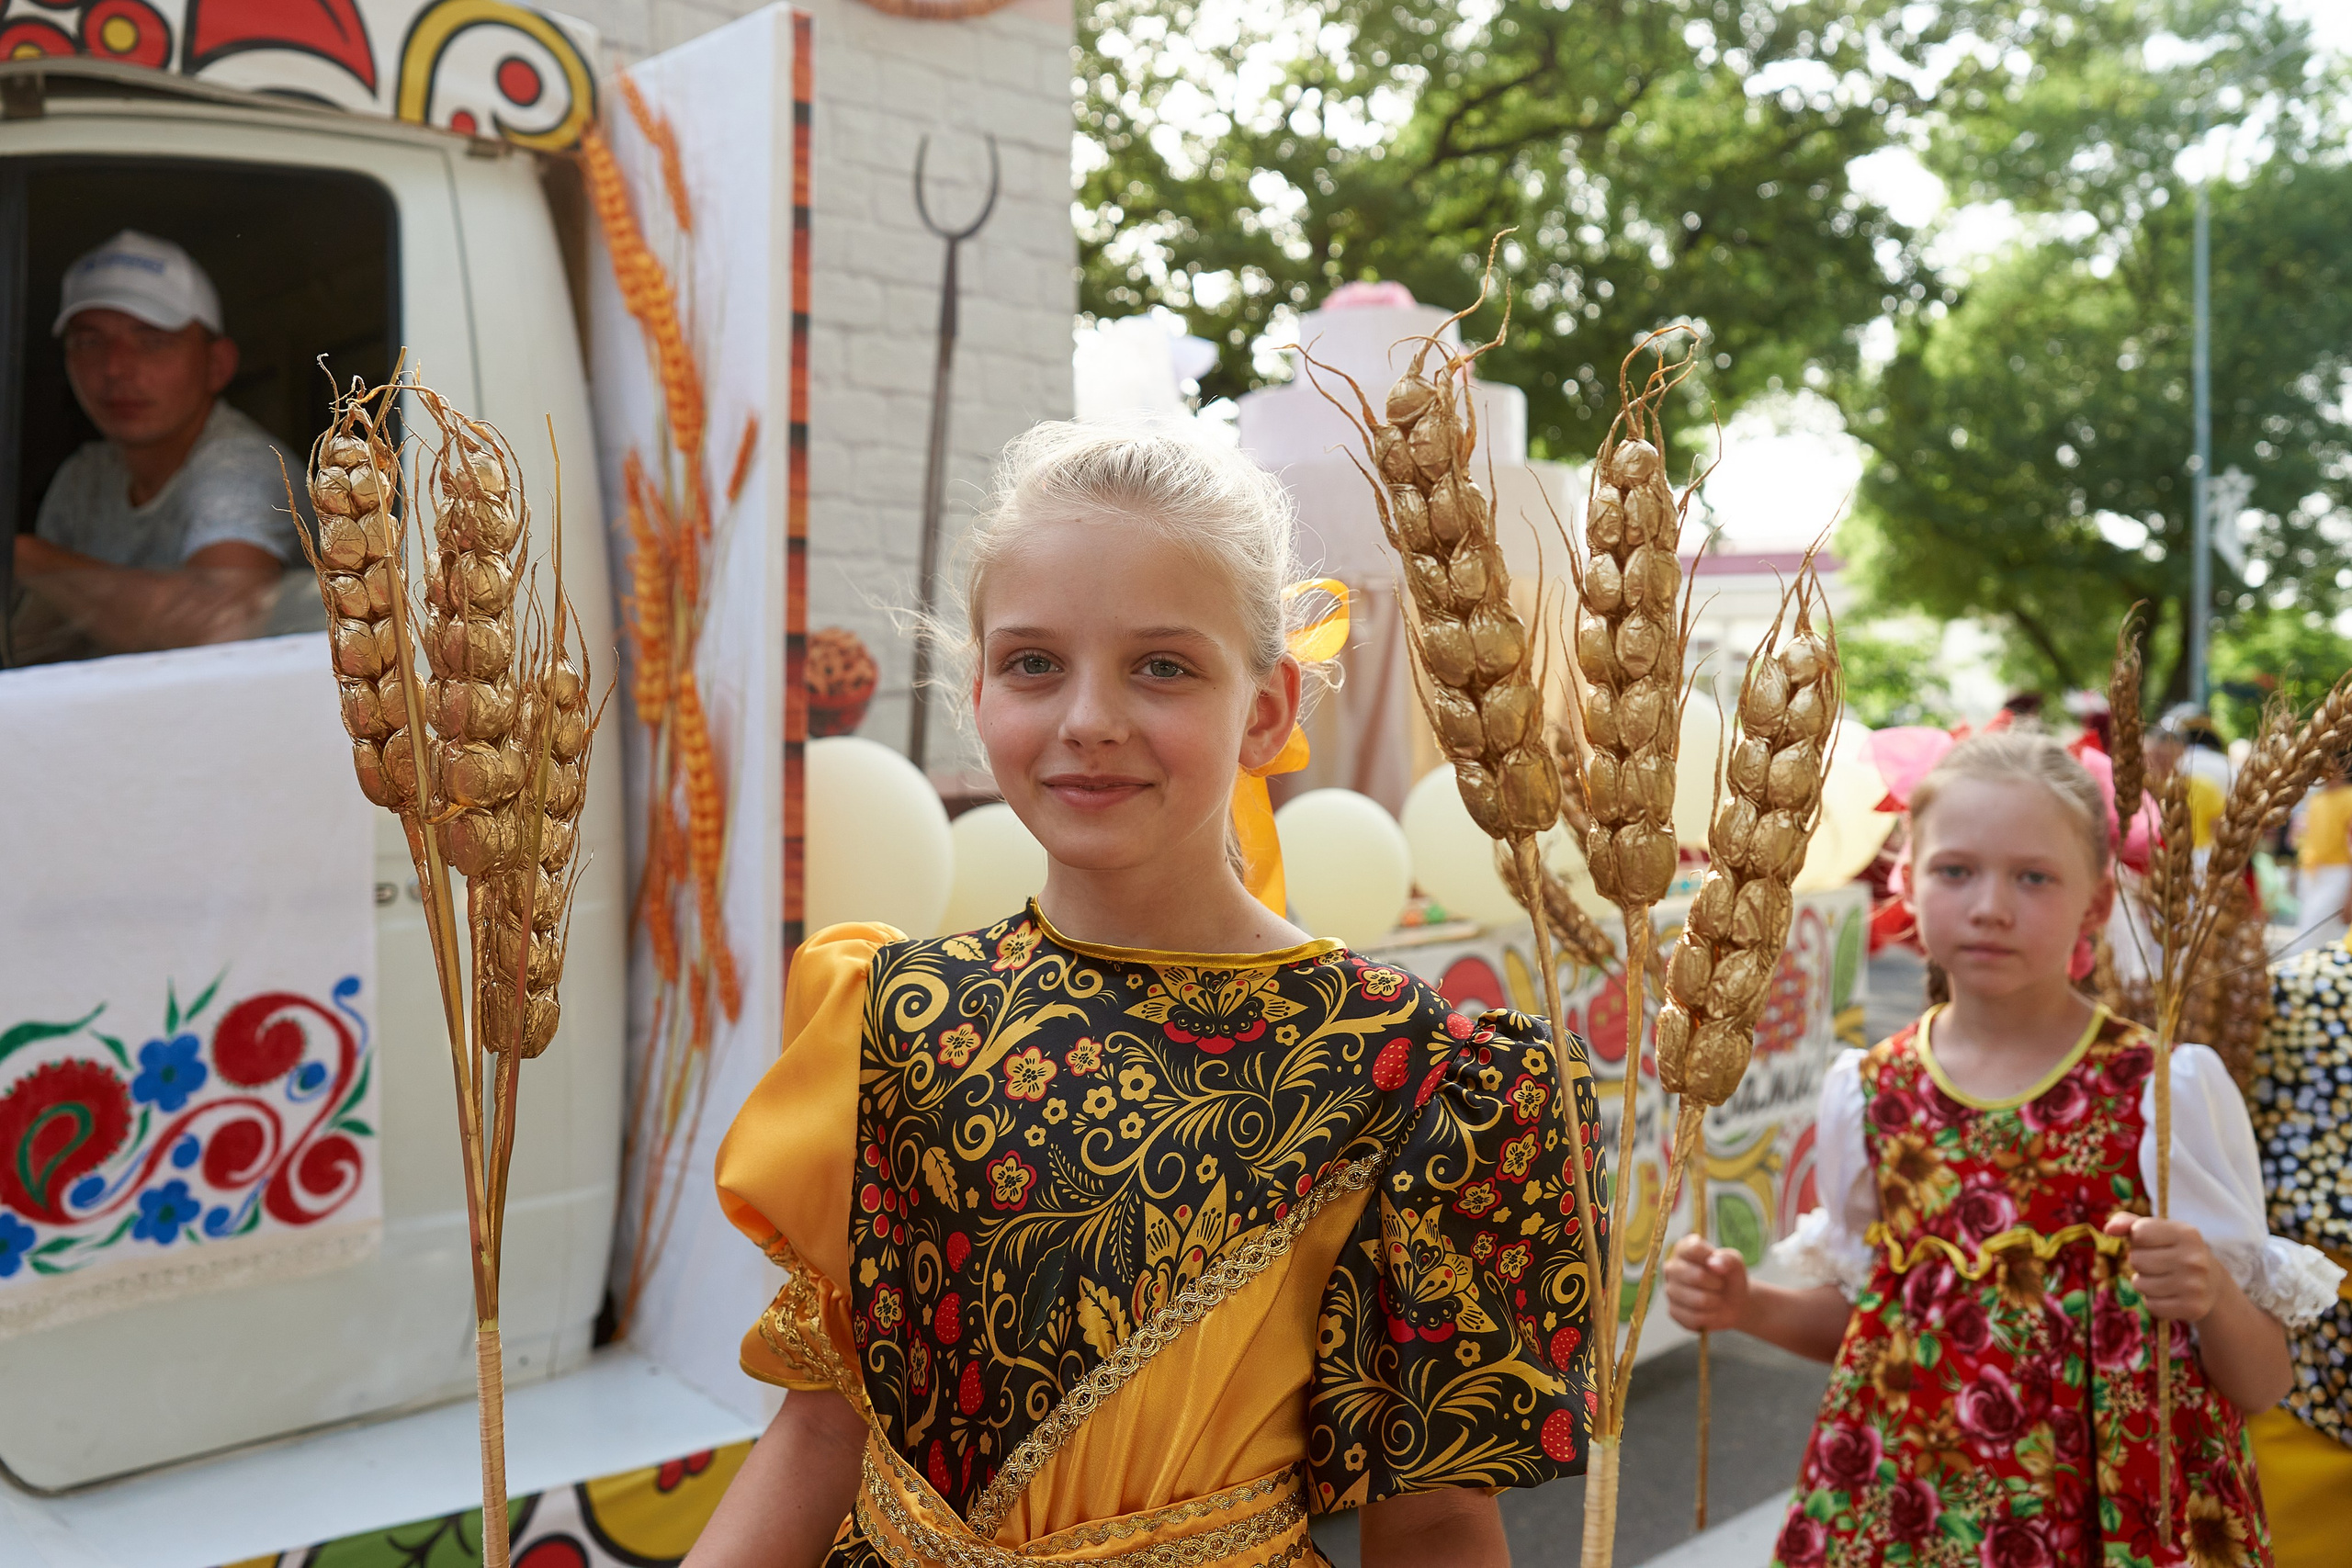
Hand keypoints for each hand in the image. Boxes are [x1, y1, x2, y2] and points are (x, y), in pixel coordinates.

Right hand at [1663, 1234, 1749, 1331]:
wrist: (1732, 1302)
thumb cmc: (1729, 1277)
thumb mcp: (1735, 1263)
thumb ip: (1728, 1258)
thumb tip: (1713, 1263)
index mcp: (1683, 1249)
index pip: (1695, 1249)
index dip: (1713, 1259)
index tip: (1720, 1265)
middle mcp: (1671, 1267)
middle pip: (1697, 1276)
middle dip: (1717, 1284)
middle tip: (1720, 1285)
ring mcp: (1669, 1290)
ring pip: (1698, 1301)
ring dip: (1715, 1302)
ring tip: (1716, 1298)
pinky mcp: (1673, 1311)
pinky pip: (1696, 1318)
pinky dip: (1711, 1317)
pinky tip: (1711, 1311)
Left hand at [2103, 1212, 2222, 1322]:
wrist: (2212, 1284)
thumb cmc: (2175, 1251)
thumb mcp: (2158, 1231)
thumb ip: (2129, 1223)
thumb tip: (2108, 1229)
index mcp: (2187, 1234)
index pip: (2139, 1233)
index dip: (2137, 1239)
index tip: (2152, 1243)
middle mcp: (2194, 1259)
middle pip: (2136, 1259)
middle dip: (2140, 1262)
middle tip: (2159, 1264)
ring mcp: (2195, 1285)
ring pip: (2140, 1284)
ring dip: (2144, 1282)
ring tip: (2163, 1279)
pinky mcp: (2193, 1308)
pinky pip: (2151, 1305)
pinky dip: (2153, 1301)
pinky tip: (2169, 1294)